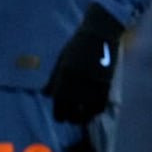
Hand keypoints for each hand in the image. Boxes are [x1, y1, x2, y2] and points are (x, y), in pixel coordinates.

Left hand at [44, 4, 124, 123]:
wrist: (100, 34)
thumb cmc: (77, 45)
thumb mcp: (61, 61)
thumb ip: (53, 80)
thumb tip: (46, 95)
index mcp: (63, 82)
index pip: (58, 112)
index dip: (60, 116)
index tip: (63, 115)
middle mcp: (76, 88)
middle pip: (72, 117)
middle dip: (71, 118)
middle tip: (73, 115)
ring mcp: (91, 88)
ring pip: (86, 116)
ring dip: (84, 117)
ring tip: (84, 114)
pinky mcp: (105, 86)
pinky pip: (99, 108)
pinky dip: (96, 111)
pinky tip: (94, 107)